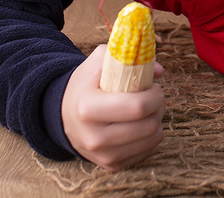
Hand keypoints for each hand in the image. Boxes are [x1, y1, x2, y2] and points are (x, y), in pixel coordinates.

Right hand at [60, 45, 165, 170]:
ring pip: (152, 139)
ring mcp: (103, 155)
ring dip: (158, 121)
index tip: (154, 86)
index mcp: (88, 108)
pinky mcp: (112, 165)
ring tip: (148, 109)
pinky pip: (149, 151)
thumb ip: (127, 58)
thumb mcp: (98, 62)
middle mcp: (94, 137)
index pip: (137, 107)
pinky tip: (140, 124)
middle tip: (154, 96)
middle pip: (148, 125)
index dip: (155, 95)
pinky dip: (151, 136)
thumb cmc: (86, 86)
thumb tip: (158, 70)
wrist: (64, 116)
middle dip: (159, 106)